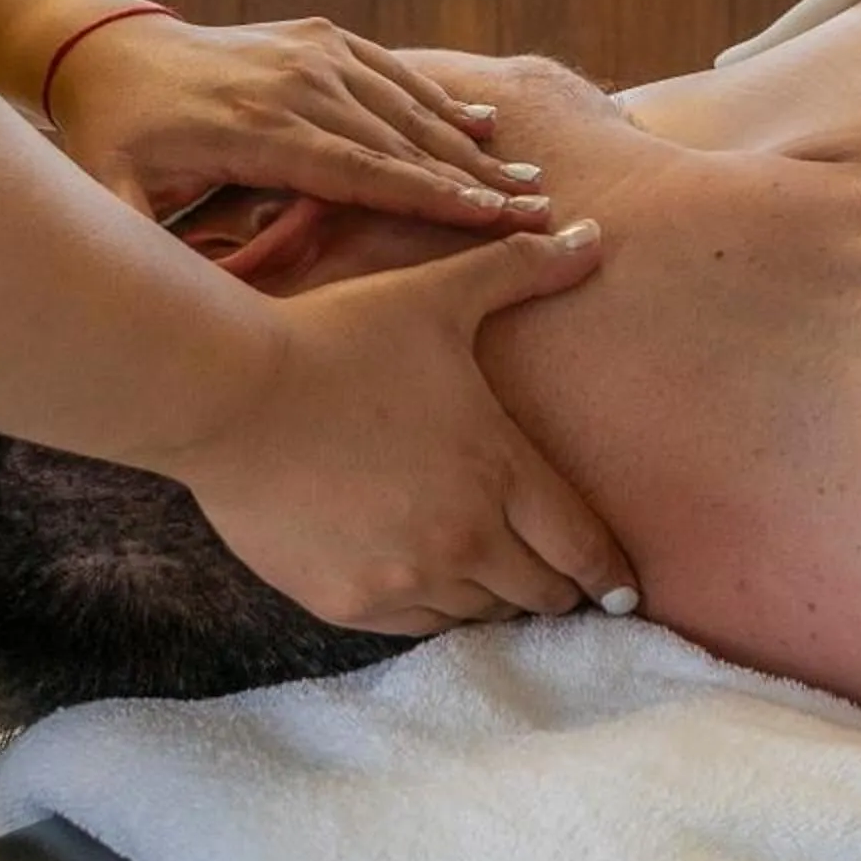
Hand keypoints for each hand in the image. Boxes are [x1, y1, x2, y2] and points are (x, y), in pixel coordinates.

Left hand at [46, 9, 551, 231]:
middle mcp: (297, 82)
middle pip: (401, 139)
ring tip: (528, 176)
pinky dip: (438, 98)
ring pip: (405, 105)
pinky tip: (483, 122)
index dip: (428, 197)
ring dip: (469, 143)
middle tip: (539, 211)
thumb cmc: (116, 139)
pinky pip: (390, 72)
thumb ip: (138, 244)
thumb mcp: (111, 194)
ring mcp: (312, 53)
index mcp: (258, 128)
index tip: (491, 222)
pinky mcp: (319, 38)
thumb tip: (161, 312)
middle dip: (473, 178)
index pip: (362, 170)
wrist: (112, 48)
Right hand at [173, 218, 641, 632]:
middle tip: (561, 581)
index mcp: (498, 469)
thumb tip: (594, 233)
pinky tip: (431, 581)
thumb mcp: (439, 293)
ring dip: (493, 597)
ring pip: (477, 614)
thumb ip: (523, 267)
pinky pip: (415, 626)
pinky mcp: (348, 602)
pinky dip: (434, 608)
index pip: (582, 547)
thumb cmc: (342, 335)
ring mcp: (404, 578)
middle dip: (557, 588)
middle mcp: (463, 538)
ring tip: (495, 578)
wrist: (234, 394)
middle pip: (538, 594)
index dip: (611, 576)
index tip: (626, 593)